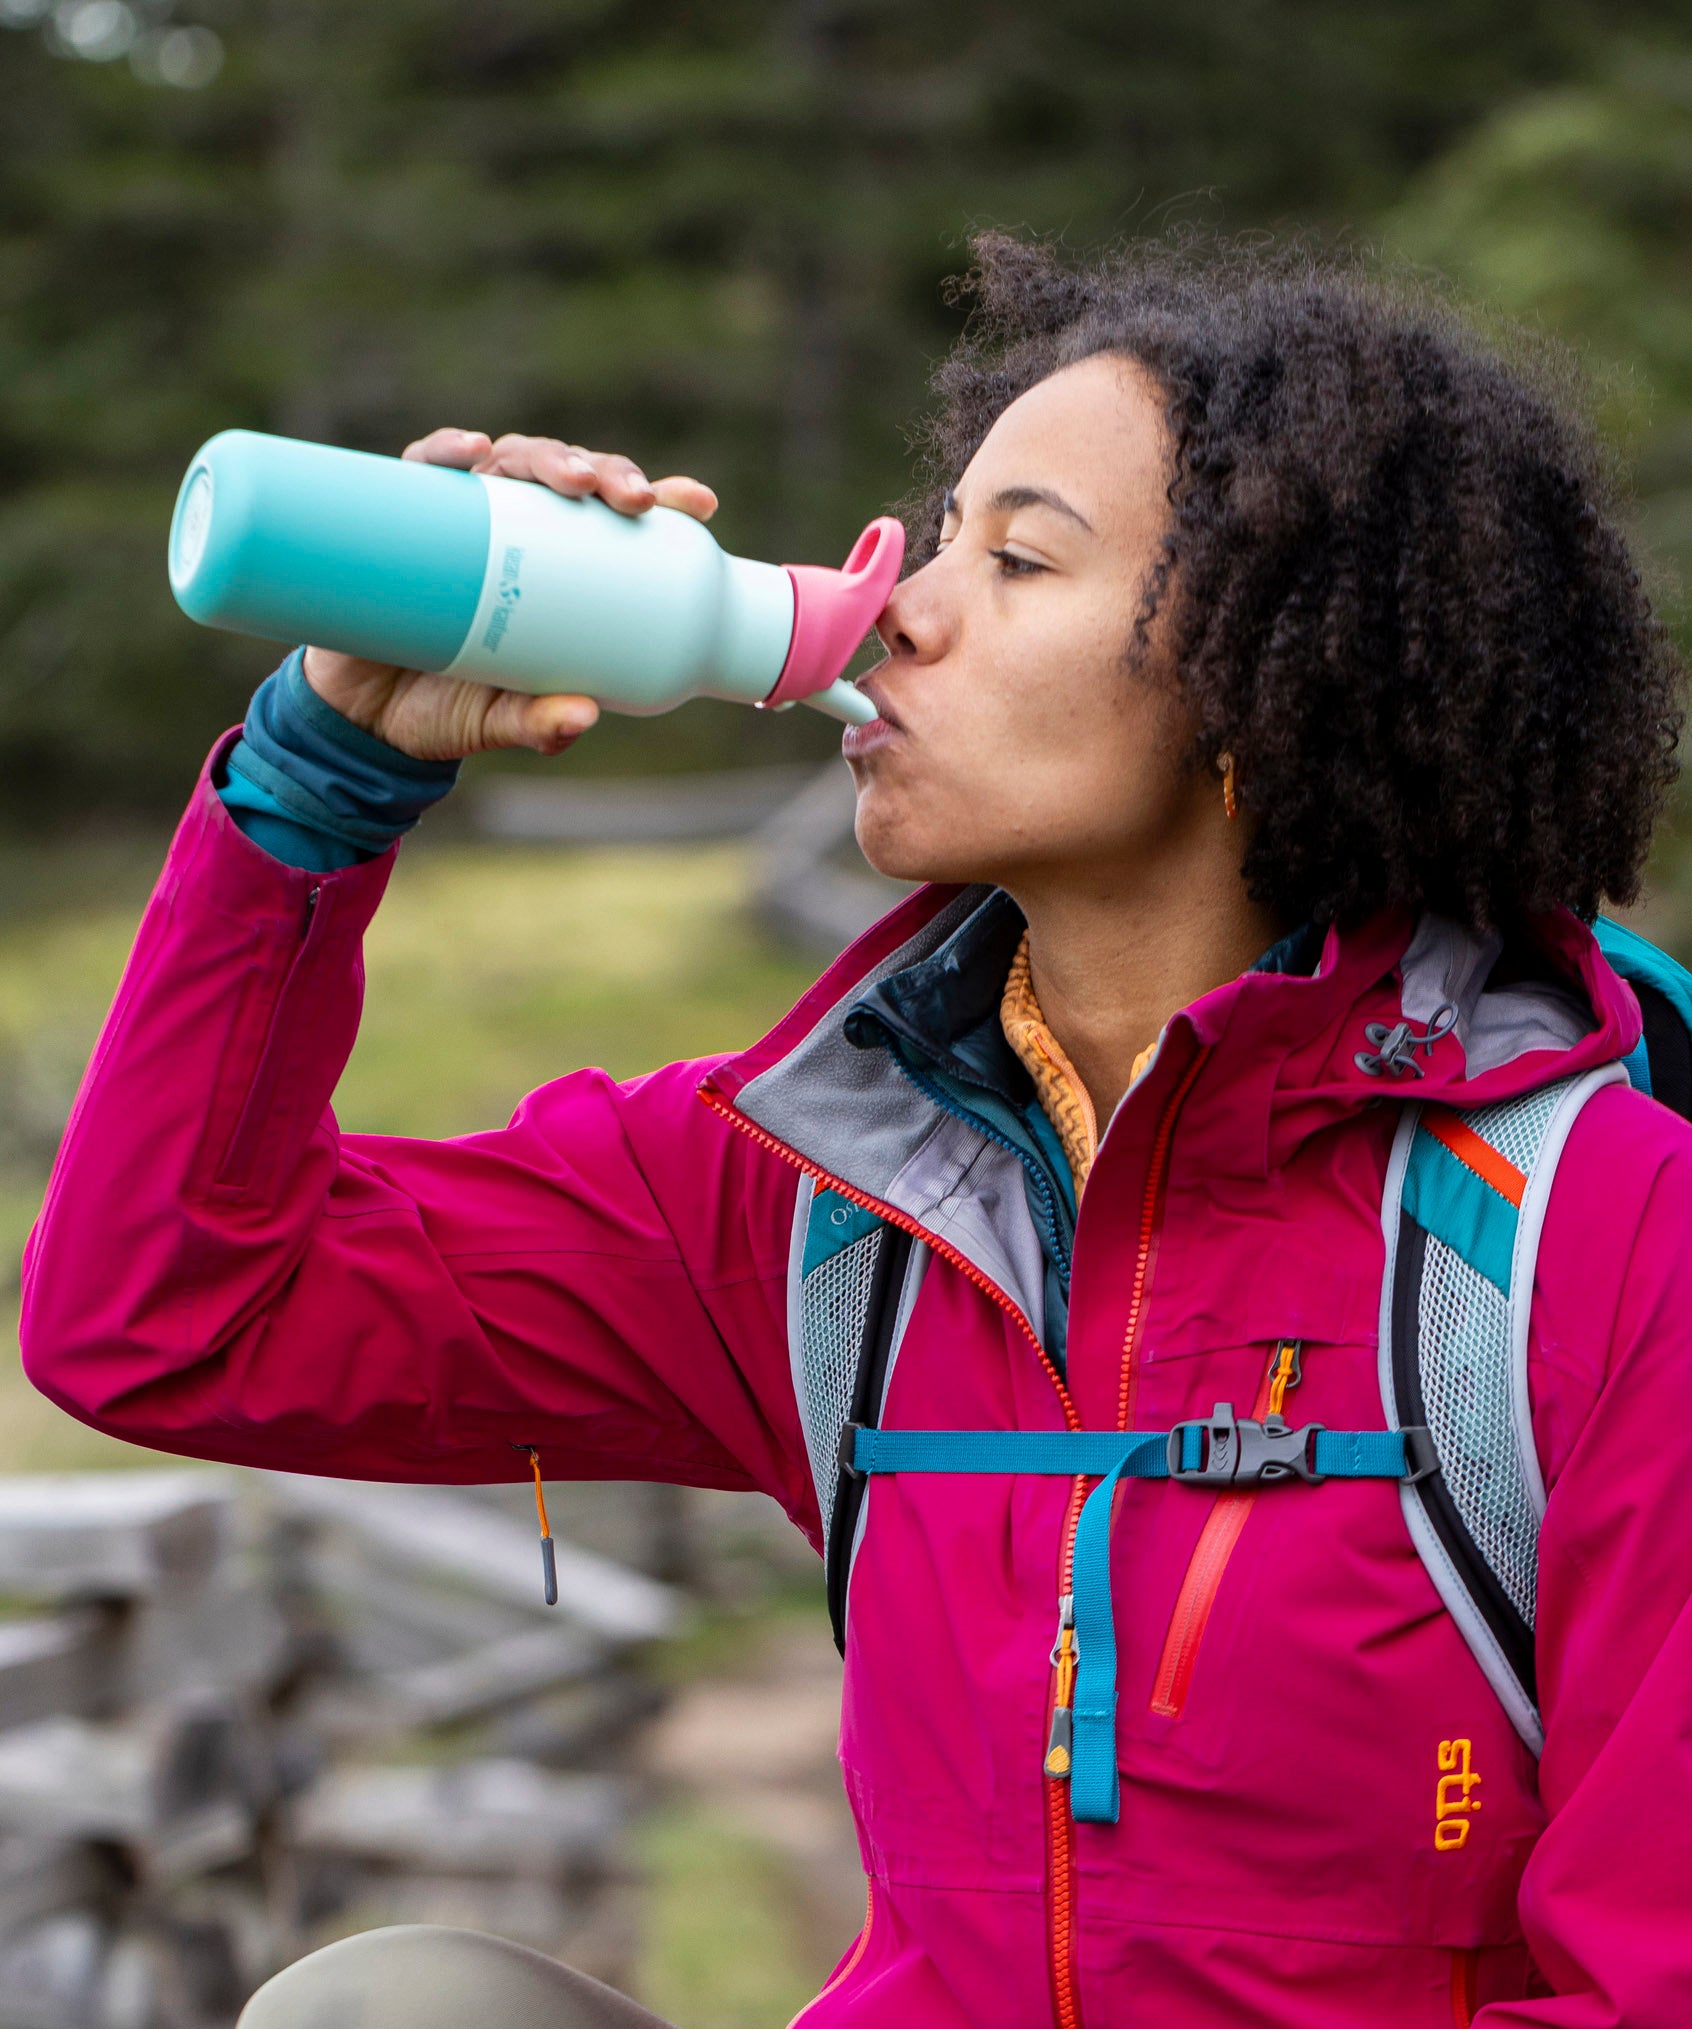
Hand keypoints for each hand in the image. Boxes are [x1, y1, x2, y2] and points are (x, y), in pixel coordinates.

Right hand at [300, 430, 719, 761]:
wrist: (360, 718)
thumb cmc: (447, 711)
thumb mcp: (500, 723)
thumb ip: (540, 724)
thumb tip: (583, 717)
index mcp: (561, 573)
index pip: (618, 523)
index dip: (662, 500)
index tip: (698, 504)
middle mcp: (518, 533)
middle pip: (571, 479)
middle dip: (607, 474)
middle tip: (631, 500)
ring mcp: (463, 518)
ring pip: (511, 461)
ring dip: (545, 458)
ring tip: (568, 480)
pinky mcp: (404, 515)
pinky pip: (426, 470)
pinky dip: (448, 451)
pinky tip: (472, 452)